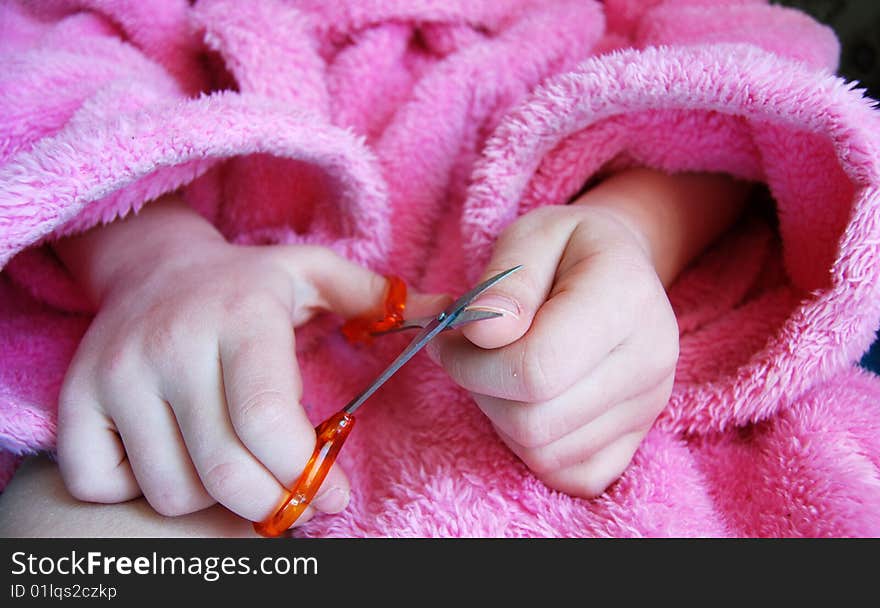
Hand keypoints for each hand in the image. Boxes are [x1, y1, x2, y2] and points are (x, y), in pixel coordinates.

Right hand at [53, 197, 393, 525]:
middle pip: (225, 472)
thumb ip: (380, 299)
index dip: (308, 477)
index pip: (268, 424)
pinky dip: (144, 491)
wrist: (153, 267)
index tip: (334, 494)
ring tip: (235, 463)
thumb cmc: (247, 284)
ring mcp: (116, 375)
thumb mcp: (315, 275)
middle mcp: (170, 345)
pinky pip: (105, 484)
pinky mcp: (76, 400)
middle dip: (271, 504)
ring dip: (215, 498)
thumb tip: (455, 316)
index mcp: (240, 317)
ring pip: (172, 490)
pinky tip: (177, 458)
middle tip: (292, 498)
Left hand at [430, 205, 678, 496]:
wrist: (621, 270)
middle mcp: (650, 359)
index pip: (536, 368)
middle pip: (535, 421)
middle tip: (468, 355)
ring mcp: (649, 406)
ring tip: (500, 372)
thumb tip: (483, 334)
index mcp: (625, 297)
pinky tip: (528, 404)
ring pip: (544, 453)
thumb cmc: (567, 250)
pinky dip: (533, 450)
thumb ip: (504, 283)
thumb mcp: (530, 237)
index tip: (450, 338)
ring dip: (501, 419)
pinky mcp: (638, 438)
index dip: (472, 363)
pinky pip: (571, 477)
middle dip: (480, 391)